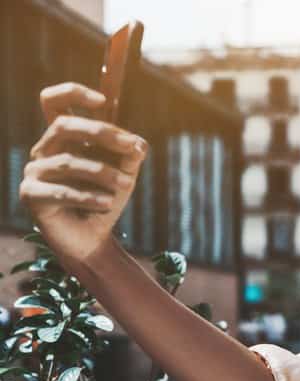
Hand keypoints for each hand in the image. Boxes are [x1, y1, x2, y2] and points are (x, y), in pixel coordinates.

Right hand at [19, 82, 148, 269]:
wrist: (92, 239)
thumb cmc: (105, 200)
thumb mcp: (124, 174)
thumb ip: (130, 156)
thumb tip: (138, 144)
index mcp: (63, 138)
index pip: (53, 101)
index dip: (73, 92)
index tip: (103, 99)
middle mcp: (44, 150)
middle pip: (64, 125)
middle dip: (102, 133)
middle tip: (132, 147)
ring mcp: (34, 171)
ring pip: (70, 162)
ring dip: (104, 173)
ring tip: (126, 185)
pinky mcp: (31, 195)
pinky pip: (63, 192)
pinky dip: (90, 197)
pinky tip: (108, 204)